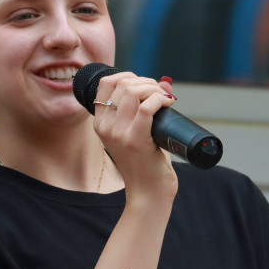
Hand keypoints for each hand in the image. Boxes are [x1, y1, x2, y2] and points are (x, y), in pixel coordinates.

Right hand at [92, 73, 176, 195]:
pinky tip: (168, 104)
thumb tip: (161, 84)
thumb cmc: (146, 162)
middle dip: (146, 81)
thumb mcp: (131, 134)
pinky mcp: (135, 140)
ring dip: (154, 89)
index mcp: (100, 123)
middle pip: (122, 84)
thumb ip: (136, 111)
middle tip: (160, 93)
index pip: (106, 83)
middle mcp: (105, 127)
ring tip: (165, 99)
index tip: (145, 85)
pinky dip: (159, 100)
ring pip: (133, 92)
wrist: (148, 192)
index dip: (128, 76)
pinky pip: (146, 107)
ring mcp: (119, 134)